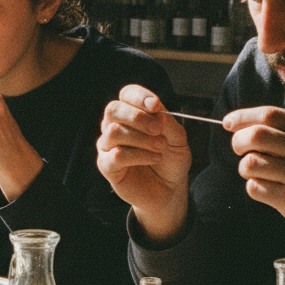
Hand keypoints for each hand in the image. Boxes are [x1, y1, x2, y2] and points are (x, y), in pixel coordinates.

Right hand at [96, 85, 191, 243]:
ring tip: (160, 148)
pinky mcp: (106, 166)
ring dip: (142, 139)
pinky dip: (139, 155)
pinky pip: (116, 155)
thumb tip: (156, 111)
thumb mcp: (178, 138)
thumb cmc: (170, 160)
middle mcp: (114, 126)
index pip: (126, 94)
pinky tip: (154, 158)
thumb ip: (167, 122)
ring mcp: (108, 146)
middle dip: (138, 117)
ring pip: (114, 131)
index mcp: (131, 114)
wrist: (169, 189)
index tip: (156, 105)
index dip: (139, 96)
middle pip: (113, 109)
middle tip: (159, 129)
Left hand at [226, 106, 284, 255]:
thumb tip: (239, 124)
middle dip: (238, 142)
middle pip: (254, 136)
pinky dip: (255, 188)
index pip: (268, 114)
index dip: (241, 117)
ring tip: (259, 173)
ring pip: (250, 163)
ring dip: (245, 168)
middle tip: (241, 150)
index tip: (228, 123)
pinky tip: (270, 190)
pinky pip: (254, 188)